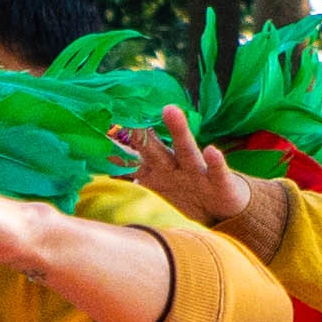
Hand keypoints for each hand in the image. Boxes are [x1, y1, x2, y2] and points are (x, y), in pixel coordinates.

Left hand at [110, 110, 292, 257]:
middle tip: (124, 108)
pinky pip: (217, 173)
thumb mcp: (158, 183)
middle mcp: (176, 165)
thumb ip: (134, 170)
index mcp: (159, 167)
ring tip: (170, 110)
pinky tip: (212, 150)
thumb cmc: (186, 191)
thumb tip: (101, 163)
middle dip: (140, 130)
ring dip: (178, 132)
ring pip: (186, 151)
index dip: (118, 139)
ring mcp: (198, 172)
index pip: (135, 149)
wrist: (223, 213)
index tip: (98, 120)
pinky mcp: (220, 184)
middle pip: (155, 147)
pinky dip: (215, 163)